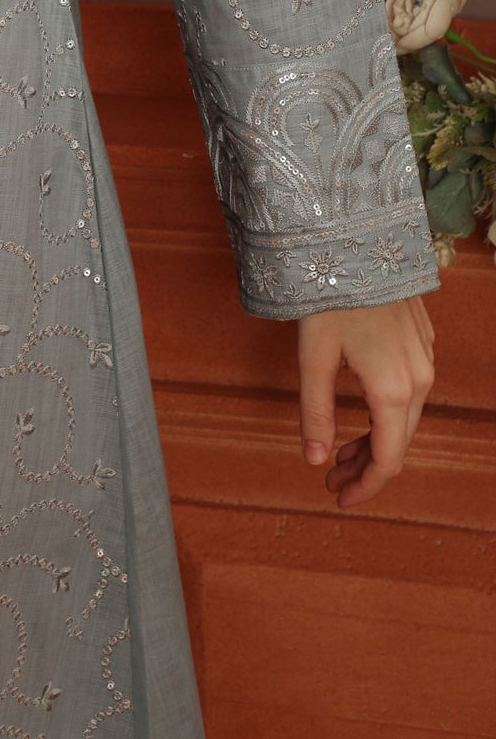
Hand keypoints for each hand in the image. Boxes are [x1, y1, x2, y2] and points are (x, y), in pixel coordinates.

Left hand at [296, 293, 434, 508]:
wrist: (355, 240)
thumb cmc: (330, 297)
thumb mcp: (313, 359)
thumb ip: (315, 413)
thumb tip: (314, 461)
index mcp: (394, 390)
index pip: (388, 460)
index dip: (365, 487)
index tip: (337, 498)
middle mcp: (419, 379)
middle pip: (398, 442)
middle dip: (365, 467)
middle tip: (331, 478)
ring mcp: (424, 359)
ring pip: (405, 418)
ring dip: (374, 440)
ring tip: (339, 452)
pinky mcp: (421, 341)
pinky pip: (409, 392)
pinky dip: (385, 413)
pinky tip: (360, 412)